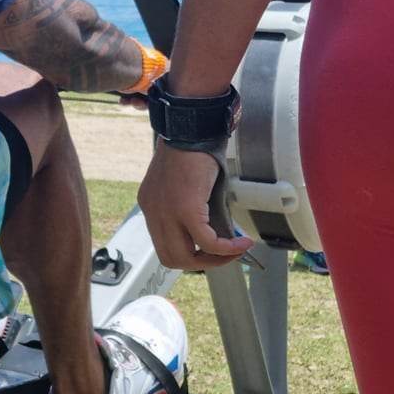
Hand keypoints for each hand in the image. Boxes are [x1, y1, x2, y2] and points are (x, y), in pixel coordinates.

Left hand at [139, 143, 251, 270]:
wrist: (192, 130)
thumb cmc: (193, 152)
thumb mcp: (188, 188)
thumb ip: (195, 212)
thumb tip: (220, 235)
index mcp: (150, 206)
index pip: (163, 244)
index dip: (189, 253)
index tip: (210, 250)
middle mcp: (153, 212)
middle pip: (171, 258)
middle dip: (202, 263)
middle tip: (226, 255)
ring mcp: (166, 212)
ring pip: (186, 257)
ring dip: (215, 260)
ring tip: (237, 250)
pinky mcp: (185, 209)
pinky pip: (207, 242)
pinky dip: (227, 248)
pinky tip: (243, 242)